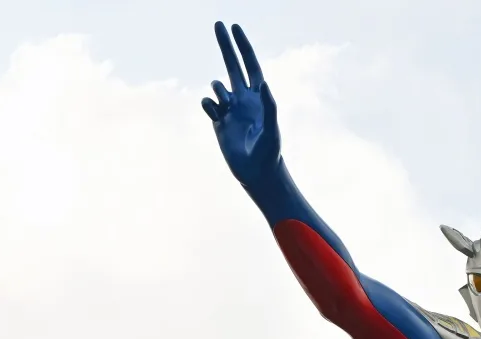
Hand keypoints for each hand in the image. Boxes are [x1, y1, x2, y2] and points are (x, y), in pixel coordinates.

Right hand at [200, 22, 278, 188]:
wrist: (256, 172)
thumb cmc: (269, 152)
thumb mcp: (273, 130)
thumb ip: (270, 107)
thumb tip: (264, 85)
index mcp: (258, 96)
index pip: (250, 64)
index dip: (243, 46)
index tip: (235, 27)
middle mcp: (243, 98)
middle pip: (232, 65)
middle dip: (225, 45)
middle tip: (217, 24)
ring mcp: (230, 108)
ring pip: (216, 86)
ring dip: (218, 90)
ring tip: (227, 108)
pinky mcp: (218, 121)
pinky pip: (208, 104)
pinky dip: (210, 106)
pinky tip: (218, 118)